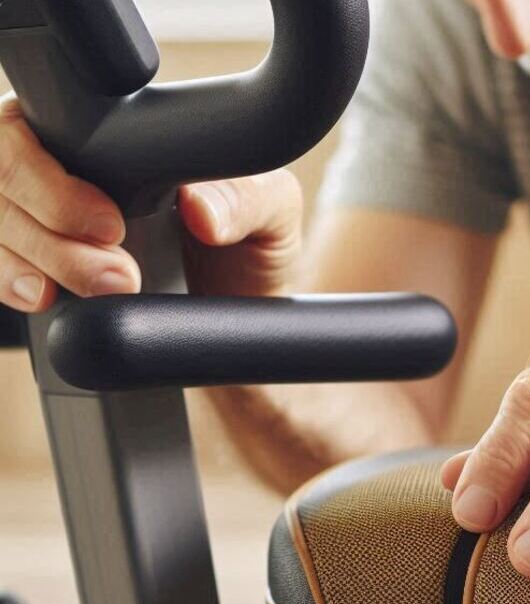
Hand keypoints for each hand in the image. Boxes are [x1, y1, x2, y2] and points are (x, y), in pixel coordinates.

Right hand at [0, 96, 302, 311]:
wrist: (240, 324)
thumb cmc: (254, 254)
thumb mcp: (272, 216)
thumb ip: (246, 199)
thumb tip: (200, 208)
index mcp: (120, 137)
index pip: (45, 122)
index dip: (55, 170)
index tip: (111, 224)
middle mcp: (69, 167)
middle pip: (3, 168)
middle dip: (46, 226)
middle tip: (116, 274)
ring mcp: (43, 213)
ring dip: (28, 257)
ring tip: (101, 290)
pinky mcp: (35, 260)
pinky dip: (6, 277)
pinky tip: (43, 296)